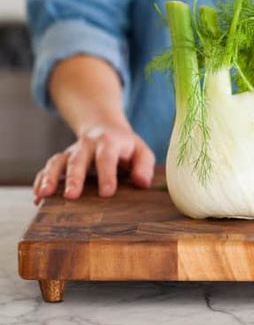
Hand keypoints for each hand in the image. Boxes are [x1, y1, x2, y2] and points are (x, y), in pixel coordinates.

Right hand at [32, 124, 154, 204]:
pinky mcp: (62, 160)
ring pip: (58, 161)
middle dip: (74, 177)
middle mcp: (87, 145)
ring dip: (50, 177)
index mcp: (109, 142)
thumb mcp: (141, 151)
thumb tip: (142, 182)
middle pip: (78, 159)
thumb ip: (144, 165)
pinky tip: (38, 197)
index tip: (107, 193)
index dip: (107, 174)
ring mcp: (72, 152)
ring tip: (44, 195)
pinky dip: (41, 180)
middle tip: (71, 196)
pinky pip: (48, 168)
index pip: (107, 157)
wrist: (105, 128)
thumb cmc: (126, 146)